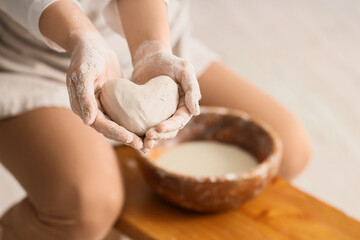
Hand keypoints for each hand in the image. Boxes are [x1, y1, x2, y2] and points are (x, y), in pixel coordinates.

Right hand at [66, 30, 142, 148]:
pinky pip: (124, 116)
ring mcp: (103, 107)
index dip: (116, 132)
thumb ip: (84, 96)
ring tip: (148, 143)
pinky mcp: (113, 102)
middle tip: (144, 146)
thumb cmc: (86, 56)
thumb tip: (87, 121)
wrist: (92, 45)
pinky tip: (148, 127)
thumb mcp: (84, 73)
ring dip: (132, 134)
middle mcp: (92, 110)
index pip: (100, 124)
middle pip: (110, 129)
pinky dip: (134, 123)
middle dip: (127, 138)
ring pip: (118, 125)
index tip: (131, 138)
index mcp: (82, 107)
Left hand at [131, 40, 200, 151]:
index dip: (170, 126)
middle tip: (148, 136)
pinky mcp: (145, 115)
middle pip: (169, 131)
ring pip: (157, 133)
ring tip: (141, 143)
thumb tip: (195, 111)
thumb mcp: (184, 69)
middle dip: (159, 136)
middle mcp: (173, 114)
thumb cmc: (169, 62)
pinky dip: (139, 135)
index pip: (179, 121)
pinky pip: (143, 127)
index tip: (159, 127)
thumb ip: (192, 87)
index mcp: (184, 106)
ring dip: (151, 140)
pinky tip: (132, 139)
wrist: (149, 59)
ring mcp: (159, 116)